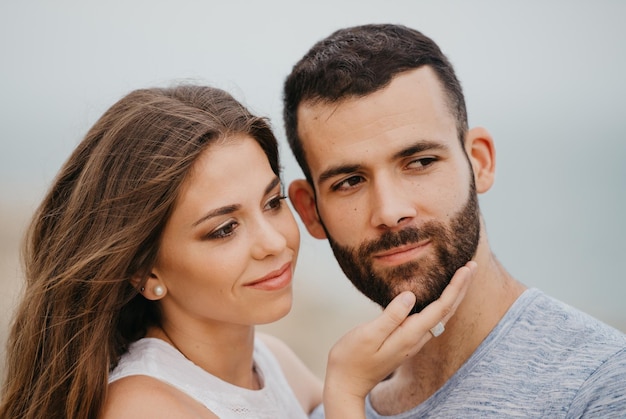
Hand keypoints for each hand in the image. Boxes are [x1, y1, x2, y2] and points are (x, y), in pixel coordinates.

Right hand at [322, 261, 476, 417]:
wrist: (346, 385)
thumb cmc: (352, 358)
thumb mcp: (368, 335)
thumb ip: (391, 316)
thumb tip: (411, 295)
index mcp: (409, 335)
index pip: (441, 307)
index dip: (455, 287)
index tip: (467, 268)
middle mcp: (416, 340)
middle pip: (447, 311)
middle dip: (461, 288)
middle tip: (472, 266)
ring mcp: (411, 343)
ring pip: (441, 317)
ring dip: (454, 296)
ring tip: (462, 279)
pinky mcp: (404, 342)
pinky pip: (430, 321)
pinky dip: (441, 305)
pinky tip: (439, 299)